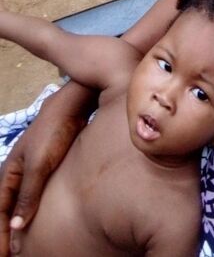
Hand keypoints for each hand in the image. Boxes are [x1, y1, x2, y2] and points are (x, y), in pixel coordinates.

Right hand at [0, 83, 94, 255]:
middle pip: (4, 212)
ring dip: (17, 227)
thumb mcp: (39, 165)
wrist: (71, 107)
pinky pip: (32, 199)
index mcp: (8, 174)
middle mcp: (16, 175)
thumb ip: (28, 195)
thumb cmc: (53, 132)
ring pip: (18, 206)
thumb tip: (15, 228)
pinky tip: (36, 225)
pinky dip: (29, 214)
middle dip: (4, 235)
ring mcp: (30, 173)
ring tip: (20, 249)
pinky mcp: (45, 170)